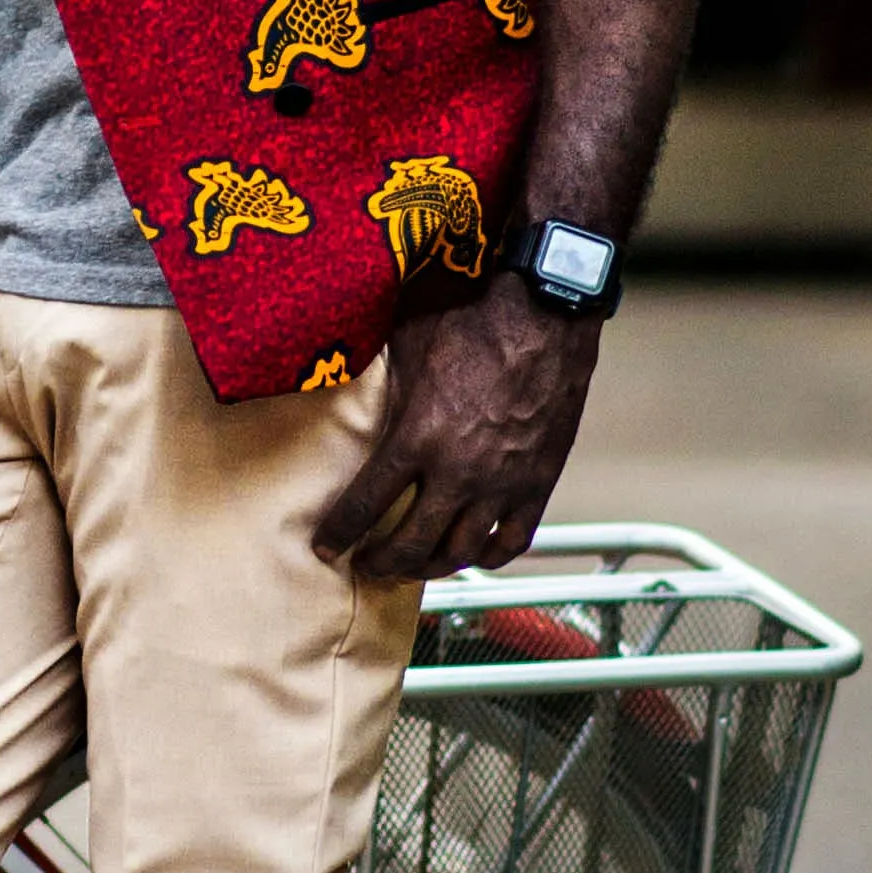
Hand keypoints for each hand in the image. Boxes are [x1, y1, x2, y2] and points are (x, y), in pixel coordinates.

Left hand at [311, 275, 601, 579]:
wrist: (544, 306)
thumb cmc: (474, 312)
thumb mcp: (407, 343)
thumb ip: (385, 386)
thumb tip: (360, 397)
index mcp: (417, 436)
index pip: (365, 504)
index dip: (340, 533)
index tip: (327, 547)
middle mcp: (458, 471)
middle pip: (411, 543)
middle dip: (382, 562)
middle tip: (368, 565)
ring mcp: (502, 482)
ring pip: (460, 550)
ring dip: (430, 566)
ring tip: (413, 566)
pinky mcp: (539, 481)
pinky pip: (513, 539)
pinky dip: (488, 556)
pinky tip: (473, 554)